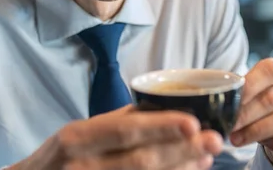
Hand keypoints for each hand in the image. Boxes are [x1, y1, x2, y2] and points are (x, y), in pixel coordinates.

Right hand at [10, 106, 223, 169]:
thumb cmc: (59, 158)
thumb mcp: (77, 134)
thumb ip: (115, 122)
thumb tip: (159, 109)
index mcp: (78, 138)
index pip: (124, 130)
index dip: (161, 127)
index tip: (194, 122)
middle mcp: (82, 165)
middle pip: (140, 161)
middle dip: (182, 151)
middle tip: (214, 141)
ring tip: (205, 159)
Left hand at [229, 58, 272, 169]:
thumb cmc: (268, 114)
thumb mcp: (255, 98)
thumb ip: (243, 92)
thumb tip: (224, 94)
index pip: (271, 69)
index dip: (249, 85)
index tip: (230, 102)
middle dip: (247, 114)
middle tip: (230, 126)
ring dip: (258, 130)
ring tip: (241, 137)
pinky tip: (268, 144)